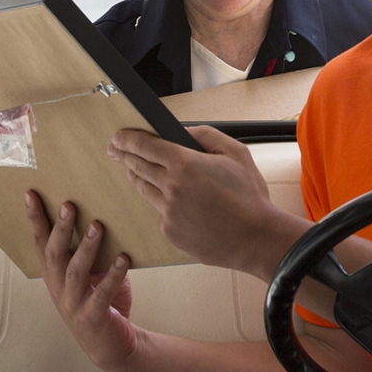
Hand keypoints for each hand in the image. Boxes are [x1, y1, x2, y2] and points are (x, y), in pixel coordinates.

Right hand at [25, 191, 138, 371]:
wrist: (110, 345)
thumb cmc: (100, 300)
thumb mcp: (90, 272)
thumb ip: (89, 248)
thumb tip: (99, 211)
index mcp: (54, 274)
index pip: (40, 243)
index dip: (35, 219)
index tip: (31, 194)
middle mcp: (58, 288)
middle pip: (55, 254)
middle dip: (60, 228)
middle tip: (68, 205)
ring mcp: (74, 303)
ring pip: (76, 271)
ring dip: (87, 247)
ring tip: (98, 226)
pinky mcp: (93, 317)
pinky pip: (102, 294)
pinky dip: (113, 275)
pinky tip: (124, 258)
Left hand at [108, 125, 308, 279]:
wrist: (256, 239)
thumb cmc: (249, 196)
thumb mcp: (235, 152)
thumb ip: (206, 135)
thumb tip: (185, 132)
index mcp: (185, 163)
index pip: (144, 145)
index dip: (126, 139)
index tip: (117, 137)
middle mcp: (171, 187)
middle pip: (137, 166)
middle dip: (124, 155)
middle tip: (116, 150)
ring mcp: (168, 212)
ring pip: (144, 189)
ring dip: (138, 177)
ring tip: (136, 170)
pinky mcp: (169, 232)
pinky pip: (159, 212)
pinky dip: (162, 203)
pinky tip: (175, 202)